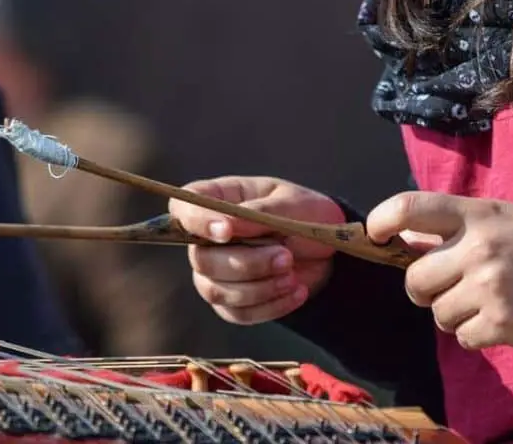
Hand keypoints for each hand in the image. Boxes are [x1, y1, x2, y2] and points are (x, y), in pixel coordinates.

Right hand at [169, 176, 344, 324]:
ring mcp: (217, 272)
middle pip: (201, 259)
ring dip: (259, 288)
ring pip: (217, 291)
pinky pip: (239, 313)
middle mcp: (208, 238)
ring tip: (293, 276)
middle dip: (245, 263)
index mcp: (218, 201)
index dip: (197, 221)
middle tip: (286, 256)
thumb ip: (260, 213)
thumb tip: (227, 224)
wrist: (328, 249)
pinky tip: (296, 291)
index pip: (184, 208)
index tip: (226, 232)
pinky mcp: (233, 302)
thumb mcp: (292, 205)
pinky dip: (270, 306)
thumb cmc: (306, 214)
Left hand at [367, 192, 512, 348]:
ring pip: (438, 314)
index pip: (409, 208)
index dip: (380, 221)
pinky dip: (479, 335)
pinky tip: (507, 319)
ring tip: (491, 301)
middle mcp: (478, 248)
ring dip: (455, 314)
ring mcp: (489, 287)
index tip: (375, 234)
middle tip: (449, 287)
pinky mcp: (502, 324)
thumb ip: (455, 227)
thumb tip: (404, 239)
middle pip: (414, 280)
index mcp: (477, 214)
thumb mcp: (503, 218)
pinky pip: (463, 338)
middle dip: (424, 290)